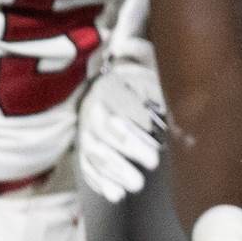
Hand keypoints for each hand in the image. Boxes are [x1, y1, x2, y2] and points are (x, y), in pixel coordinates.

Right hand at [75, 32, 167, 204]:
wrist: (119, 91)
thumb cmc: (139, 80)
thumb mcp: (145, 64)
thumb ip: (140, 55)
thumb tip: (127, 46)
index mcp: (106, 89)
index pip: (113, 106)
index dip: (132, 120)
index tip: (154, 134)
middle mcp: (91, 111)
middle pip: (103, 133)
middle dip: (127, 149)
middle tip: (152, 162)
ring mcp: (87, 134)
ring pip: (95, 154)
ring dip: (115, 171)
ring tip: (136, 185)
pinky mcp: (87, 152)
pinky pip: (88, 169)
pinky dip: (101, 183)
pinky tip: (115, 194)